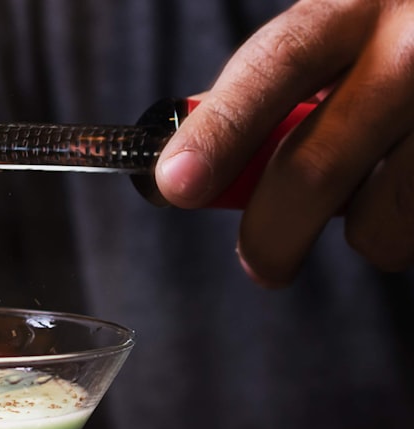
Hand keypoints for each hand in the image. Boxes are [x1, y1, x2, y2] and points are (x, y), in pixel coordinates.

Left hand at [155, 0, 413, 286]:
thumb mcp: (336, 41)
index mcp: (351, 10)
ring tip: (371, 202)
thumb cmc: (391, 48)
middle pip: (316, 167)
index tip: (177, 183)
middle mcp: (410, 46)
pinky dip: (405, 229)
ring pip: (381, 217)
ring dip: (364, 234)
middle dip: (271, 235)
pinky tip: (408, 188)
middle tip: (262, 263)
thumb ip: (268, 94)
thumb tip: (185, 171)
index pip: (275, 67)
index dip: (220, 131)